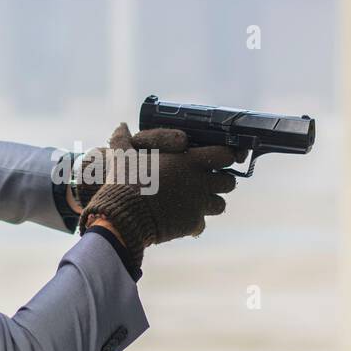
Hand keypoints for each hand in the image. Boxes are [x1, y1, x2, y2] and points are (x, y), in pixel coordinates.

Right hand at [77, 122, 241, 270]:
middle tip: (208, 181)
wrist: (124, 214)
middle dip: (221, 181)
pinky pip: (202, 225)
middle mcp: (200, 182)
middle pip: (229, 182)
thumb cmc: (126, 180)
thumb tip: (121, 125)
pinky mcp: (191, 225)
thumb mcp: (123, 154)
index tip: (219, 158)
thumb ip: (124, 138)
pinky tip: (182, 220)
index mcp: (190, 161)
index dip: (225, 156)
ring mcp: (198, 205)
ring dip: (211, 202)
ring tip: (197, 201)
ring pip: (220, 205)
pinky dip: (194, 223)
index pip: (225, 155)